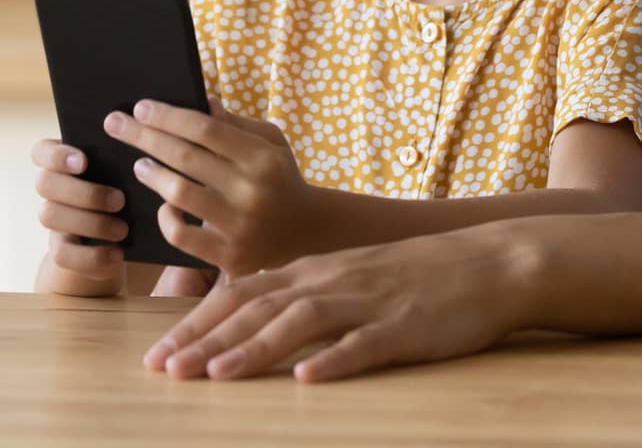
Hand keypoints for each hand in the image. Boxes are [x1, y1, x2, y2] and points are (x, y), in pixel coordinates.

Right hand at [29, 136, 127, 295]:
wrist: (123, 236)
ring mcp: (53, 218)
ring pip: (49, 216)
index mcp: (63, 160)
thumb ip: (124, 161)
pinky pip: (61, 254)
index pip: (42, 151)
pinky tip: (118, 254)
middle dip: (84, 192)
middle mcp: (51, 187)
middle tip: (120, 200)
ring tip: (124, 229)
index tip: (84, 161)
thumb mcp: (128, 174)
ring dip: (91, 223)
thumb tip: (138, 158)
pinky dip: (92, 255)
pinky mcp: (60, 248)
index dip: (57, 155)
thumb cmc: (128, 189)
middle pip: (45, 183)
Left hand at [105, 98, 326, 276]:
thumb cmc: (281, 179)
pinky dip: (165, 218)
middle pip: (185, 156)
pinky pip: (181, 235)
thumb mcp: (272, 144)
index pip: (206, 129)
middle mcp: (251, 191)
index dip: (169, 116)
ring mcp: (239, 226)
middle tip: (115, 123)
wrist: (307, 234)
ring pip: (179, 193)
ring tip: (139, 164)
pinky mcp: (228, 256)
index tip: (141, 106)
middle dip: (144, 136)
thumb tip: (201, 102)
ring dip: (152, 174)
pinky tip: (161, 206)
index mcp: (263, 158)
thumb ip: (237, 124)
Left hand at [142, 224, 531, 381]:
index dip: (195, 324)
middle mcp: (329, 280)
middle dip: (207, 340)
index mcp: (311, 270)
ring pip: (300, 322)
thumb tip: (245, 321)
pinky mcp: (403, 325)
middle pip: (256, 308)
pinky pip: (365, 344)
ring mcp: (366, 302)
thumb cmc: (411, 275)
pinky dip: (334, 360)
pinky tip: (308, 379)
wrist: (485, 263)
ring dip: (254, 349)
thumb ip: (299, 294)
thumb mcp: (346, 276)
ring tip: (216, 375)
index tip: (156, 355)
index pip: (239, 294)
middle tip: (164, 371)